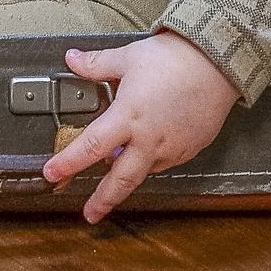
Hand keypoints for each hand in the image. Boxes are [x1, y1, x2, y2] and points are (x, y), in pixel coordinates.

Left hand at [42, 31, 238, 222]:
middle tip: (89, 213)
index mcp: (128, 116)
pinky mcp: (189, 148)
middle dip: (102, 200)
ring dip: (128, 176)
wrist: (217, 62)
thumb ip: (97, 64)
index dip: (68, 164)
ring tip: (116, 175)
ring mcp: (171, 147)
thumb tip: (73, 59)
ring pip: (144, 172)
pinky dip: (151, 161)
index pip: (90, 147)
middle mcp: (149, 139)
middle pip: (120, 180)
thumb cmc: (175, 59)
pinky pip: (165, 162)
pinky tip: (147, 150)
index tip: (52, 175)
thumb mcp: (128, 57)